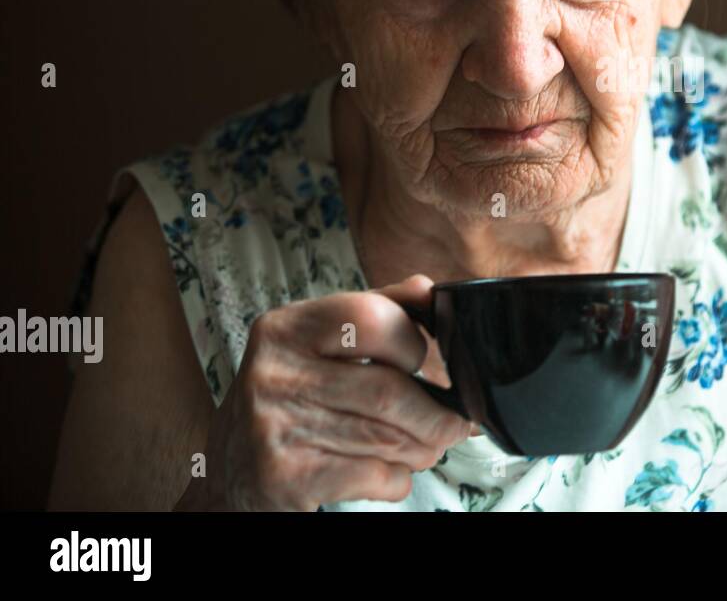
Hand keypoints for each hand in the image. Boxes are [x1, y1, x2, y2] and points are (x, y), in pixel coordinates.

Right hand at [180, 274, 471, 510]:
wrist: (230, 475)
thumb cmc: (288, 399)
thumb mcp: (316, 344)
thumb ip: (374, 310)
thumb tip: (426, 289)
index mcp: (286, 328)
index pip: (371, 317)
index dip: (412, 341)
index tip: (424, 362)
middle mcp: (274, 373)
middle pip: (387, 391)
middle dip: (435, 415)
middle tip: (453, 424)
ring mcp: (275, 427)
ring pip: (385, 438)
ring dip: (424, 447)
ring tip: (430, 447)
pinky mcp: (286, 477)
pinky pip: (372, 475)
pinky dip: (397, 478)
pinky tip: (391, 473)